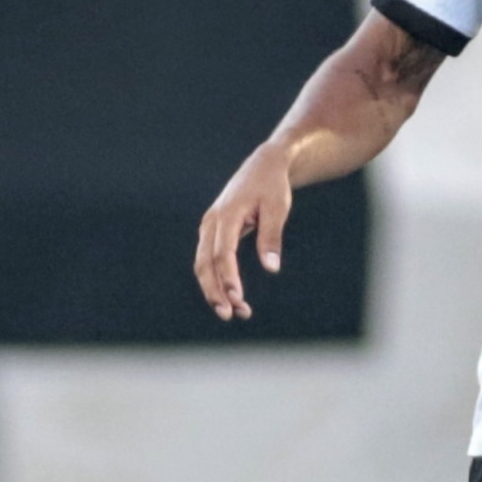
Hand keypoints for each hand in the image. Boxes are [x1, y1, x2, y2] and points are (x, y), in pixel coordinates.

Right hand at [194, 142, 295, 322]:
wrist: (262, 166)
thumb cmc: (272, 186)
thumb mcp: (278, 208)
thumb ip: (271, 237)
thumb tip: (271, 269)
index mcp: (227, 214)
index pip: (223, 253)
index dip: (228, 278)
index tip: (238, 298)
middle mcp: (212, 222)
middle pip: (205, 263)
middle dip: (215, 291)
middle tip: (230, 315)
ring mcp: (209, 227)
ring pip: (203, 264)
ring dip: (215, 290)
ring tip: (235, 312)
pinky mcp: (213, 233)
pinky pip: (209, 260)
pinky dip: (218, 279)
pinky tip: (232, 296)